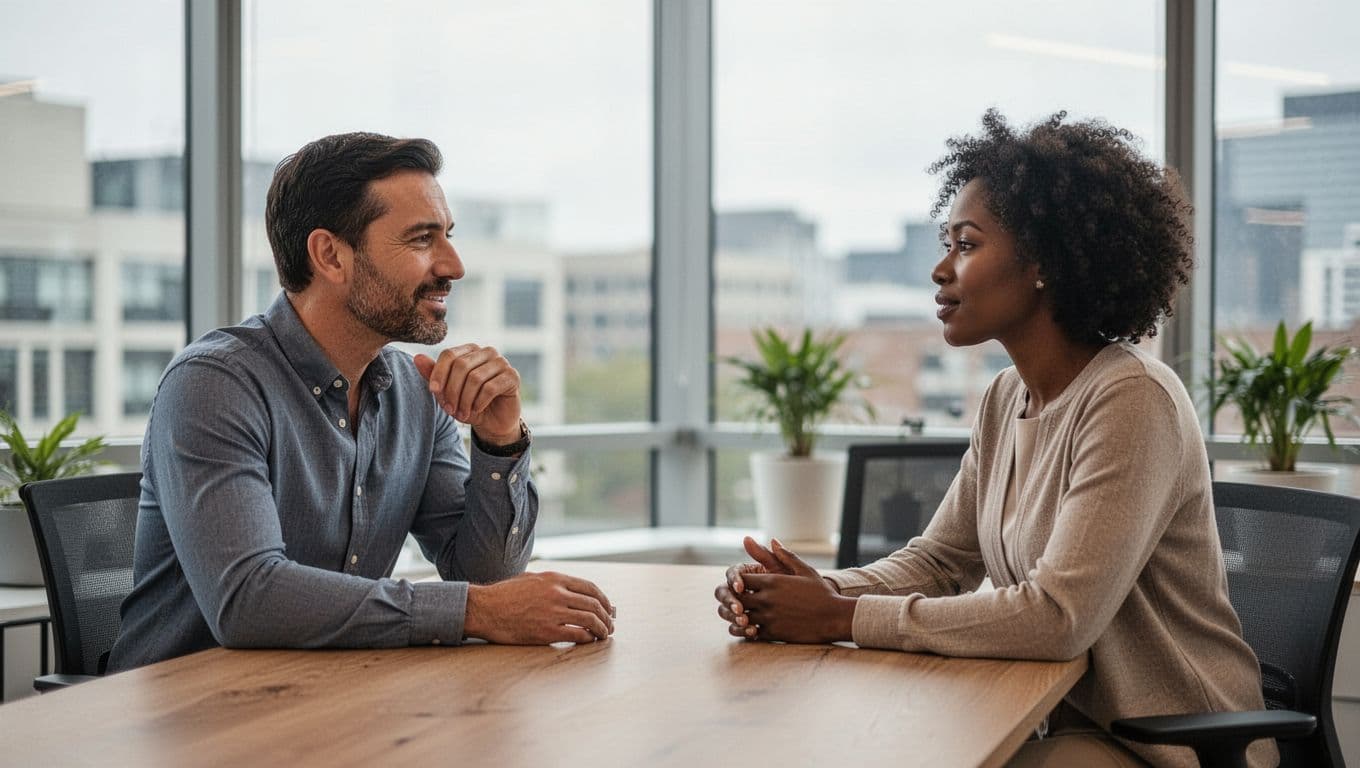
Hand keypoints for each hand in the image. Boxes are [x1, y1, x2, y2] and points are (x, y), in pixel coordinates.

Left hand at [414, 345, 521, 442]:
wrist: (493, 422)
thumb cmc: (468, 404)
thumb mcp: (447, 392)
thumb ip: (433, 375)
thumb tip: (417, 357)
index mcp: (470, 350)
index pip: (449, 354)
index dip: (438, 372)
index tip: (433, 391)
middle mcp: (487, 352)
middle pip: (461, 365)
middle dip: (452, 390)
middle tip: (449, 409)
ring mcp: (502, 362)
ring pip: (475, 378)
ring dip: (465, 400)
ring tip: (462, 414)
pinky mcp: (513, 376)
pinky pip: (490, 387)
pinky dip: (479, 402)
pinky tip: (476, 410)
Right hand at [464, 571, 615, 644]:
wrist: (484, 609)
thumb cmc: (504, 594)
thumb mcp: (531, 578)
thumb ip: (552, 582)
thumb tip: (572, 590)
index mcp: (554, 578)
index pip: (590, 588)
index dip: (604, 599)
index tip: (609, 608)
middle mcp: (557, 593)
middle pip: (594, 604)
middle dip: (607, 616)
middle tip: (611, 624)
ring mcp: (553, 613)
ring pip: (589, 620)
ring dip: (602, 629)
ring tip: (605, 634)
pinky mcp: (546, 632)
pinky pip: (577, 635)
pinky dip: (588, 638)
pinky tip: (590, 640)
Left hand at [728, 540, 856, 643]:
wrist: (834, 617)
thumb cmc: (821, 593)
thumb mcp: (805, 570)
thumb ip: (785, 556)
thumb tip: (773, 540)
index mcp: (772, 582)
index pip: (741, 580)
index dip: (737, 582)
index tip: (741, 585)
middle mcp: (767, 599)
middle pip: (737, 599)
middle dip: (735, 600)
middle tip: (736, 602)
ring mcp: (769, 618)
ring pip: (742, 618)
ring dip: (739, 617)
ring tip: (741, 616)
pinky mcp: (774, 633)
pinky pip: (752, 633)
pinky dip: (748, 631)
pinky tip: (751, 629)